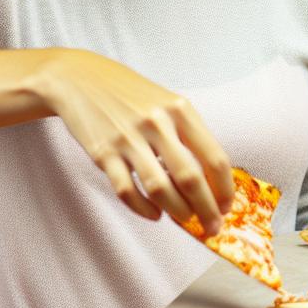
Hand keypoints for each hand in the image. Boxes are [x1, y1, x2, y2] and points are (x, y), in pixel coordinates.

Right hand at [35, 50, 234, 232]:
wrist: (81, 79)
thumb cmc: (131, 94)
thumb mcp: (167, 103)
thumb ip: (187, 134)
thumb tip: (211, 179)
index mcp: (180, 110)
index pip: (214, 157)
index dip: (224, 188)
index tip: (227, 207)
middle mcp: (157, 123)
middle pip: (190, 178)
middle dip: (206, 209)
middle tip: (212, 227)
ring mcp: (128, 138)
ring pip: (160, 188)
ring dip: (177, 211)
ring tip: (185, 219)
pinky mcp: (103, 153)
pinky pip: (127, 190)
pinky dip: (143, 209)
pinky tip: (154, 213)